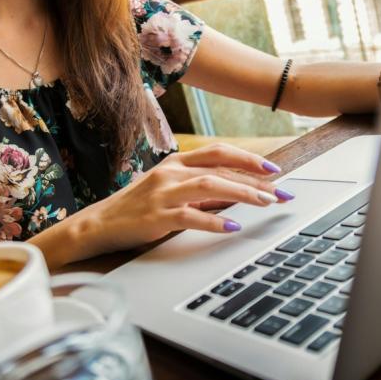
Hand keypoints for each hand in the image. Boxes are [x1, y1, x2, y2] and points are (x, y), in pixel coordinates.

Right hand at [78, 143, 294, 255]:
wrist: (99, 224)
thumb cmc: (138, 208)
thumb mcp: (169, 190)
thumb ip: (200, 189)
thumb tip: (237, 193)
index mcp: (175, 163)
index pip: (218, 152)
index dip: (248, 159)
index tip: (274, 170)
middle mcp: (171, 173)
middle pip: (220, 168)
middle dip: (256, 180)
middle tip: (281, 193)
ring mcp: (163, 194)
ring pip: (210, 186)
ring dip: (242, 194)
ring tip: (266, 203)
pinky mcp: (156, 217)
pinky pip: (191, 216)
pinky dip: (214, 220)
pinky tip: (232, 226)